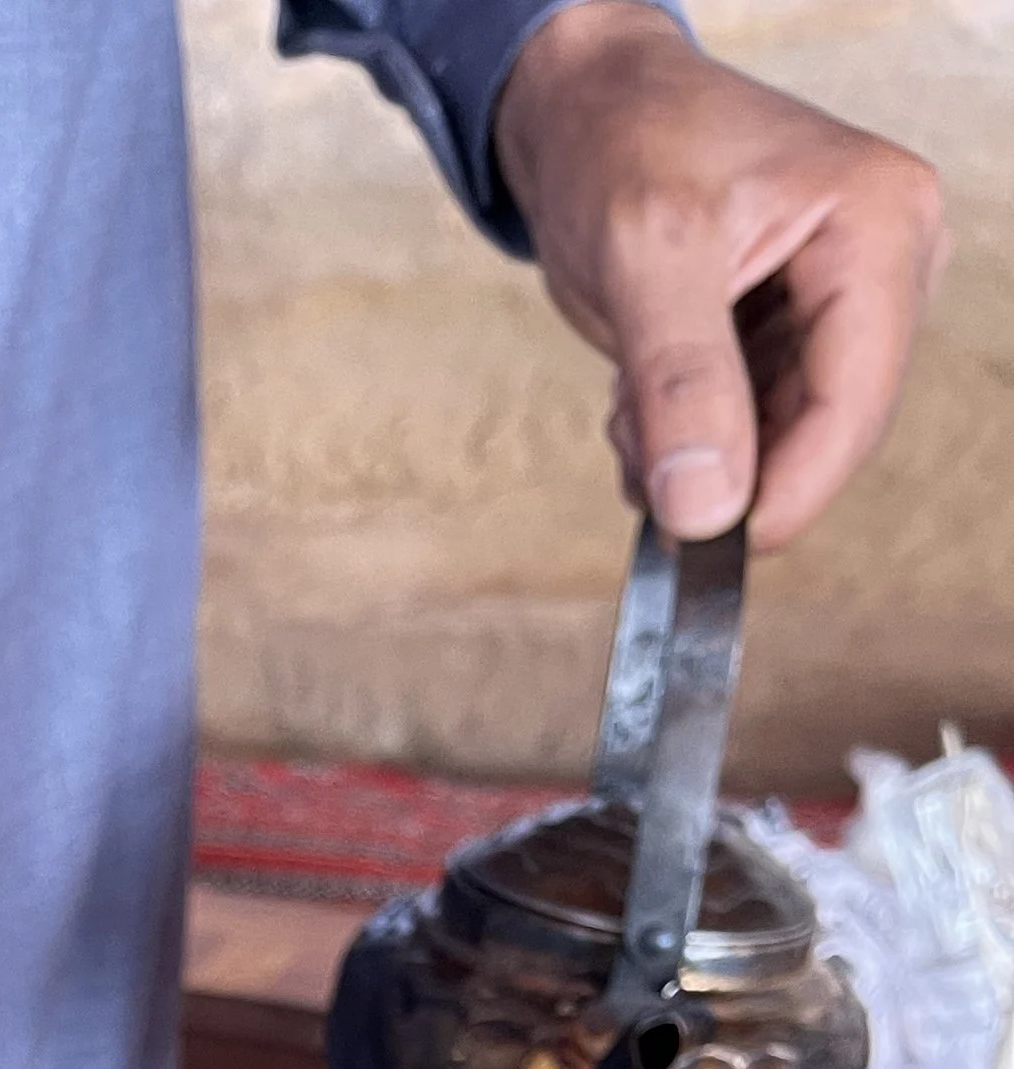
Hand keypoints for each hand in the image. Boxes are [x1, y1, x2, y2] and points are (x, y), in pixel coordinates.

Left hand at [496, 2, 943, 550]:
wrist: (590, 114)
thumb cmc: (625, 144)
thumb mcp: (646, 257)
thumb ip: (681, 386)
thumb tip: (709, 507)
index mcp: (880, 225)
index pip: (856, 402)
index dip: (786, 493)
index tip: (706, 547)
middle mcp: (886, 263)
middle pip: (827, 432)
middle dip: (726, 464)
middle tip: (636, 442)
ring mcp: (845, 304)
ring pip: (783, 444)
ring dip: (696, 457)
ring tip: (630, 407)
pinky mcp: (797, 335)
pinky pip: (753, 431)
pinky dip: (687, 442)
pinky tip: (641, 404)